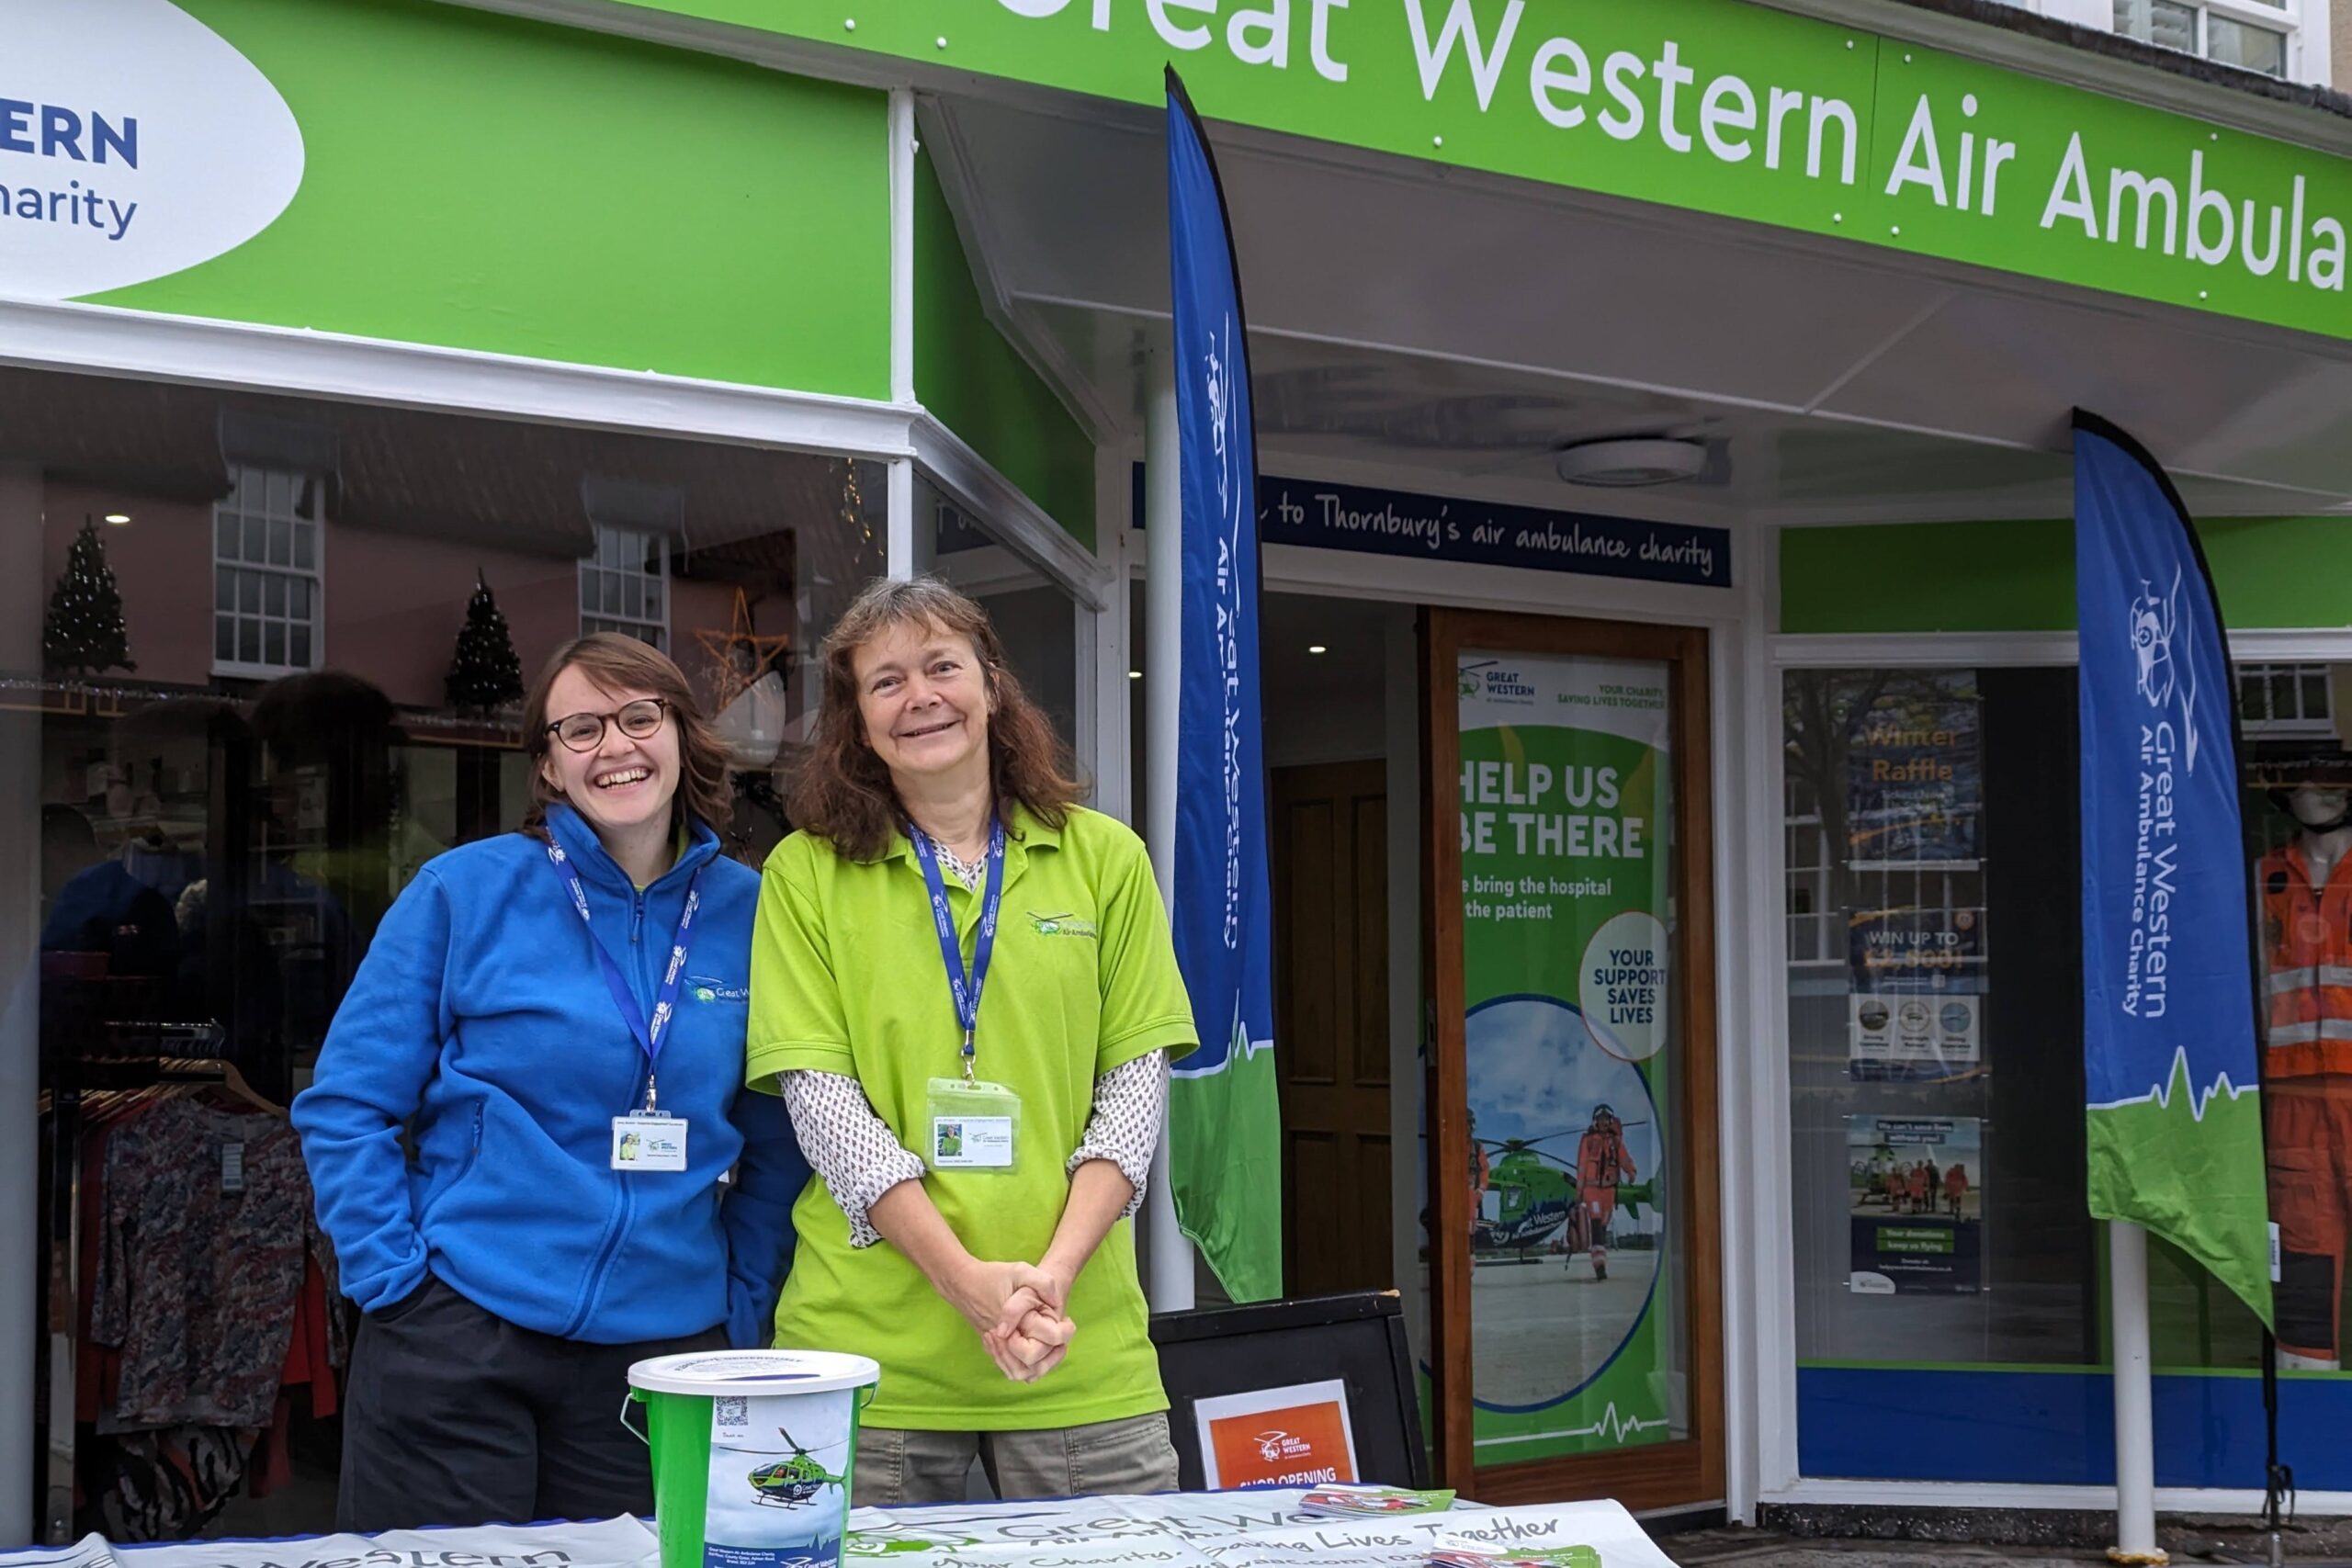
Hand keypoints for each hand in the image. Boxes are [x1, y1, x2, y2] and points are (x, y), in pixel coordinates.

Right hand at [947, 1260, 1068, 1381]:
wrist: (960, 1281)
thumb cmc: (991, 1276)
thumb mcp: (1020, 1270)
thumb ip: (1042, 1282)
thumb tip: (1057, 1303)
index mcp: (1012, 1325)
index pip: (1039, 1347)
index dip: (1060, 1335)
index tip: (1066, 1321)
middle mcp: (1003, 1341)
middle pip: (1031, 1368)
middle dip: (1051, 1357)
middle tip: (1061, 1340)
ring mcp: (995, 1346)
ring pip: (1020, 1373)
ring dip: (1040, 1365)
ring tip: (1052, 1346)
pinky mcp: (991, 1346)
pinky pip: (1009, 1368)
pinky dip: (1025, 1366)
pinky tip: (1037, 1348)